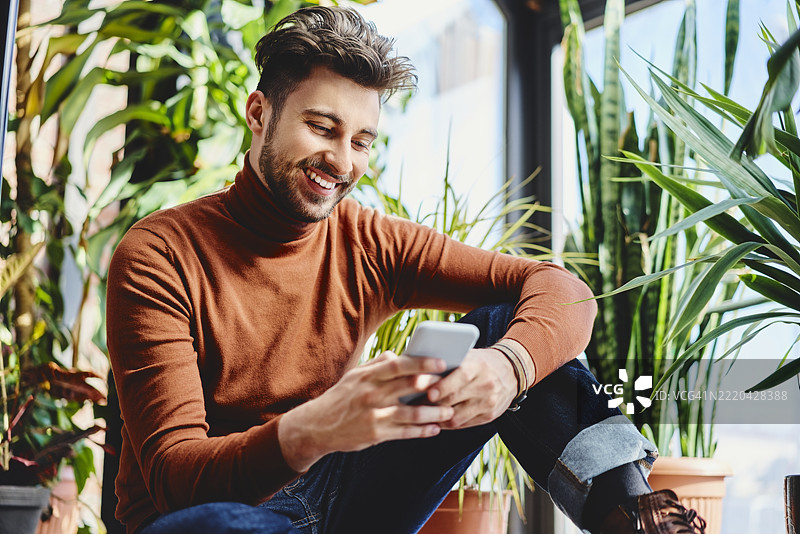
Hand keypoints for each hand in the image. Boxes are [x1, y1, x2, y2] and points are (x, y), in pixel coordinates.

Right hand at [278, 351, 454, 471]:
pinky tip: (434, 429)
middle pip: (408, 387)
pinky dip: (422, 431)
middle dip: (434, 387)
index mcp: (367, 376)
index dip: (421, 363)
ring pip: (411, 413)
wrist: (317, 427)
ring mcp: (373, 415)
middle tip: (452, 386)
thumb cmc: (340, 397)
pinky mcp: (375, 434)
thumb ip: (377, 364)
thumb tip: (399, 354)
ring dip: (433, 413)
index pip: (397, 365)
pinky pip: (404, 433)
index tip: (440, 362)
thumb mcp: (354, 376)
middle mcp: (371, 394)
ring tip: (449, 412)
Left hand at [425, 348, 517, 429]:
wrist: (511, 371)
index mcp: (479, 366)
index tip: (428, 393)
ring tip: (422, 414)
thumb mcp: (469, 355)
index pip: (460, 377)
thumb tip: (420, 369)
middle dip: (433, 404)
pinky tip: (437, 419)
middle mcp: (486, 385)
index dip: (443, 387)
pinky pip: (464, 424)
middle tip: (415, 404)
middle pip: (455, 399)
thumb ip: (449, 362)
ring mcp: (489, 402)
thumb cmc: (481, 361)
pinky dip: (448, 424)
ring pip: (457, 416)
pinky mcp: (489, 416)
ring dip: (438, 417)